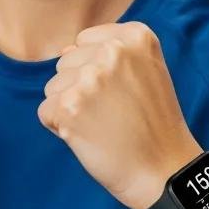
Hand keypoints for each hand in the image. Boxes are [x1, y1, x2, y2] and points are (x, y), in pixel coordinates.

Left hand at [37, 21, 200, 208]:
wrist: (162, 172)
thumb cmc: (152, 126)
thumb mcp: (147, 72)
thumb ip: (108, 52)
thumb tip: (64, 50)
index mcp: (135, 36)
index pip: (85, 42)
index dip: (96, 72)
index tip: (123, 93)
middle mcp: (113, 51)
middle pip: (66, 63)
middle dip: (80, 89)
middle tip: (113, 114)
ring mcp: (90, 78)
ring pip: (53, 87)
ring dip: (69, 108)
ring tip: (103, 125)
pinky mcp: (69, 106)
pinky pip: (46, 111)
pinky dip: (60, 128)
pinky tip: (89, 137)